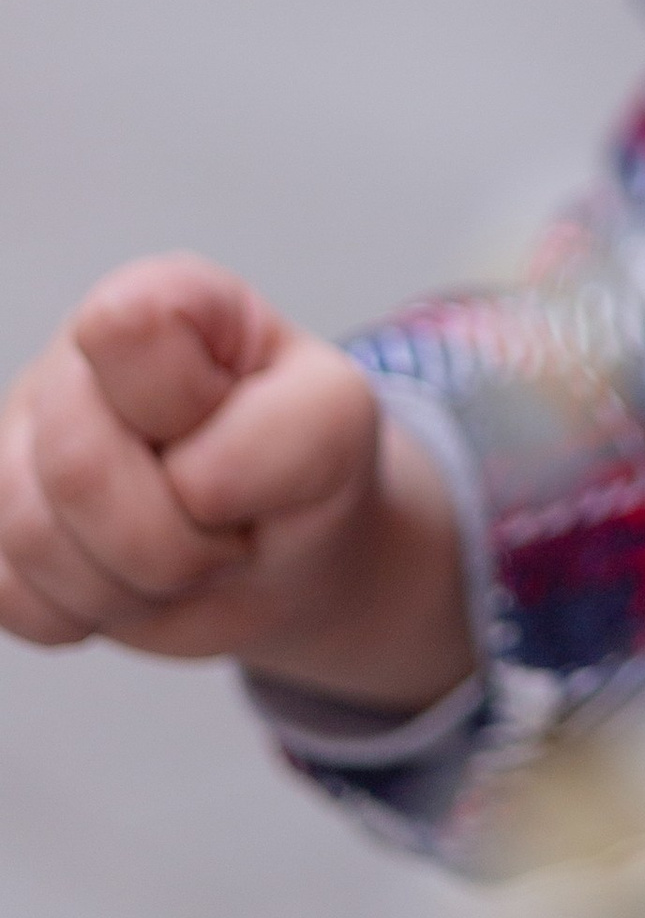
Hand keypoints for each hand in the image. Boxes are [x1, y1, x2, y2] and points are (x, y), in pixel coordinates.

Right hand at [0, 256, 474, 715]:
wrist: (279, 555)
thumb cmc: (303, 472)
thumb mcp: (338, 428)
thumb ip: (293, 431)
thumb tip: (191, 484)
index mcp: (164, 301)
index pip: (126, 325)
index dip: (186, 410)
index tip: (241, 430)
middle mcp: (74, 364)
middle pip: (75, 462)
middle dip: (175, 536)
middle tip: (227, 531)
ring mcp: (19, 446)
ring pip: (29, 537)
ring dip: (135, 583)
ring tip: (185, 560)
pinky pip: (8, 598)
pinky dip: (87, 616)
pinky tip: (130, 583)